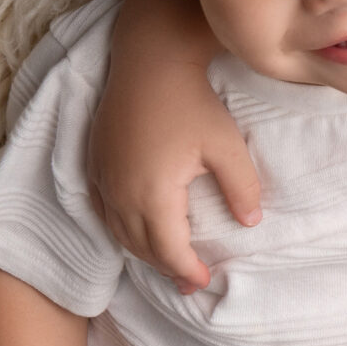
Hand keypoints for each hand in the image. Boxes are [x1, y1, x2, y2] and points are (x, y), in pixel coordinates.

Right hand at [85, 60, 261, 293]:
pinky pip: (104, 213)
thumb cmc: (192, 103)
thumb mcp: (226, 145)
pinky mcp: (95, 165)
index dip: (187, 270)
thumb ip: (242, 187)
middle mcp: (121, 194)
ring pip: (120, 233)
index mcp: (154, 194)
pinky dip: (123, 230)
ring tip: (169, 262)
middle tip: (190, 281)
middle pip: (142, 248)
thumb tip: (251, 222)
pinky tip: (139, 231)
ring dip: (144, 252)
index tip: (204, 280)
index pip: (169, 250)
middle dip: (167, 268)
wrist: (150, 64)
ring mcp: (104, 180)